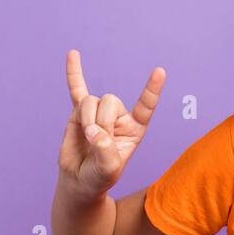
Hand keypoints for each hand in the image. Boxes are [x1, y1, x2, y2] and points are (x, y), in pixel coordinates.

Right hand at [57, 49, 165, 197]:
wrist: (80, 180)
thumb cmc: (100, 176)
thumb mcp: (109, 170)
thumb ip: (105, 150)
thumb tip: (92, 130)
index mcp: (135, 128)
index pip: (145, 106)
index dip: (151, 90)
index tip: (160, 71)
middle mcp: (119, 116)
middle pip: (111, 101)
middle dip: (102, 122)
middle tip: (97, 143)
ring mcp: (98, 112)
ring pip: (92, 100)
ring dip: (87, 119)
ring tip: (87, 138)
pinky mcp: (79, 112)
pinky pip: (76, 89)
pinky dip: (74, 73)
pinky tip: (73, 54)